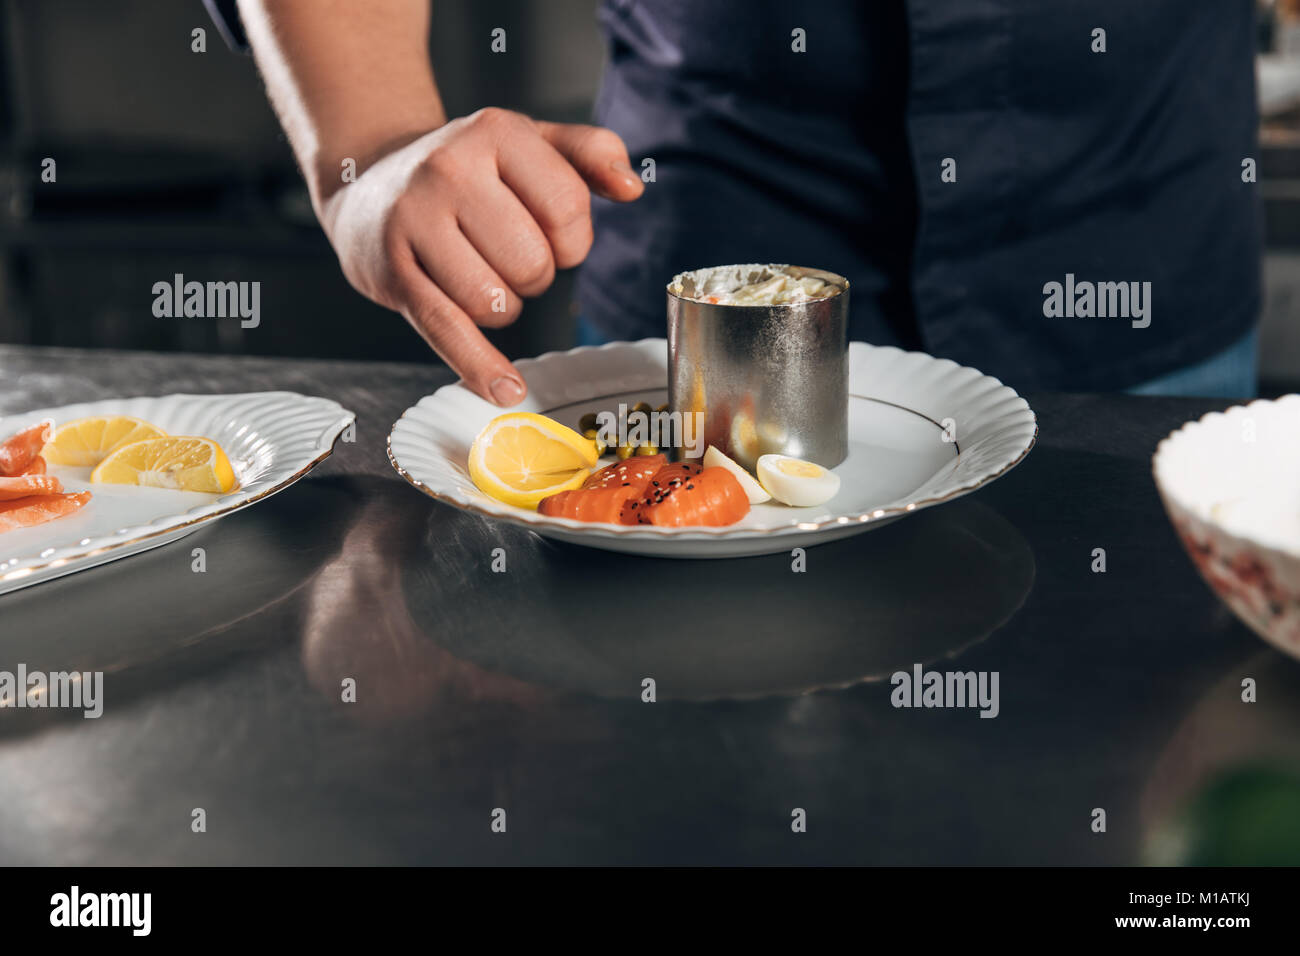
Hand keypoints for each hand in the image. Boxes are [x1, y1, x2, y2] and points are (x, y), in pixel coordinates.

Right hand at [318, 108, 643, 404]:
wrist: (367, 179)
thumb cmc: (462, 167)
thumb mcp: (527, 141)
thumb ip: (591, 153)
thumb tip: (631, 186)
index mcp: (496, 132)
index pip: (568, 209)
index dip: (572, 239)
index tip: (550, 237)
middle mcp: (450, 169)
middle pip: (534, 263)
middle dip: (534, 275)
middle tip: (505, 255)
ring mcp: (415, 220)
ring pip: (495, 302)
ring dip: (502, 306)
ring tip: (479, 276)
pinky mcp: (392, 272)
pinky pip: (448, 330)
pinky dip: (479, 366)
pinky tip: (503, 388)